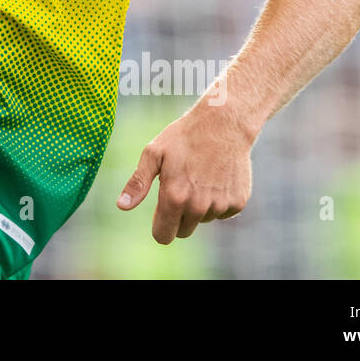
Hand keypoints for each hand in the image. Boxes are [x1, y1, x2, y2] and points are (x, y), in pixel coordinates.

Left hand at [116, 106, 253, 243]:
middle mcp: (198, 206)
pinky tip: (216, 177)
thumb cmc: (183, 137)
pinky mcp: (238, 203)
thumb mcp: (154, 154)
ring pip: (203, 220)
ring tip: (199, 176)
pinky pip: (222, 213)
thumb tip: (121, 207)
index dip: (159, 227)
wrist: (223, 124)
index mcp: (174, 197)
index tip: (160, 214)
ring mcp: (220, 205)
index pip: (163, 236)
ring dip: (199, 206)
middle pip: (183, 231)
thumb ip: (137, 183)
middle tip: (180, 187)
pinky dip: (218, 200)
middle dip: (178, 216)